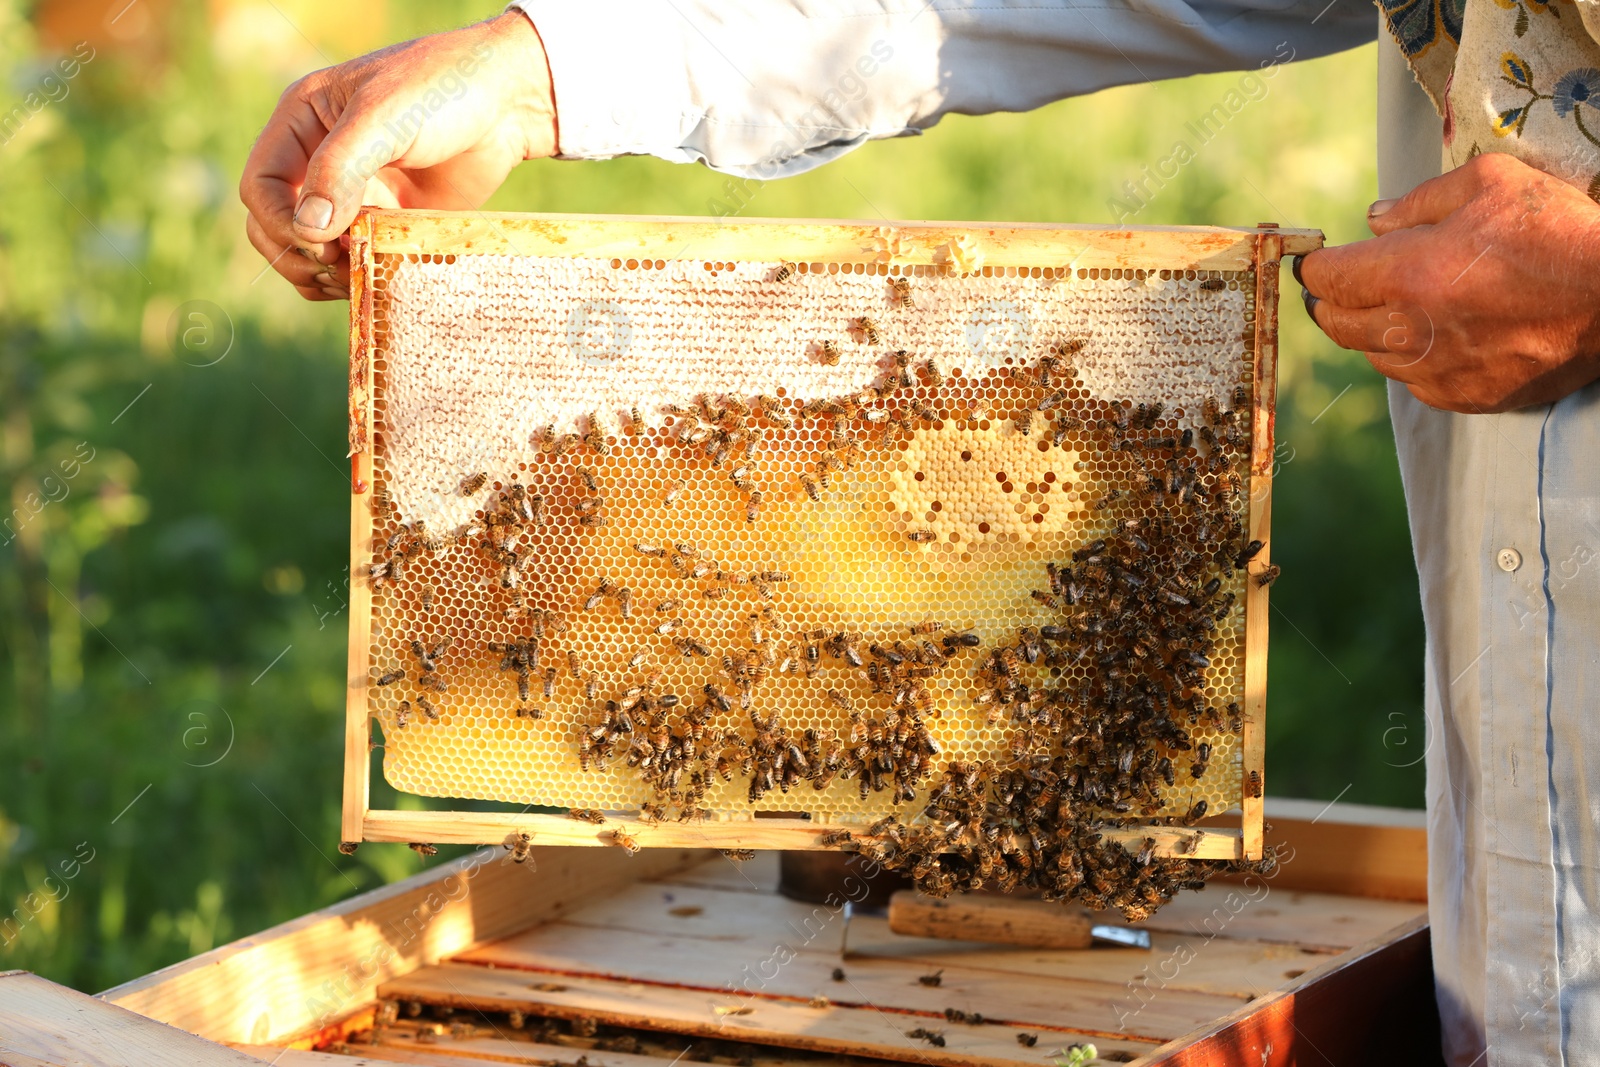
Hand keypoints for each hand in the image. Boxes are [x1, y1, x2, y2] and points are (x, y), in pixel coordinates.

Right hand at [239, 12, 556, 300]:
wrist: (508, 104)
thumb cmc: (444, 91)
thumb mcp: (385, 119)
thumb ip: (340, 168)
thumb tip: (309, 230)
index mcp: (302, 122)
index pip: (261, 186)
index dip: (281, 222)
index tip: (323, 242)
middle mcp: (317, 160)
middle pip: (274, 226)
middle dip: (298, 254)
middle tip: (340, 266)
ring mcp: (353, 194)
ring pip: (309, 251)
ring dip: (324, 275)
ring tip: (361, 274)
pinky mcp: (387, 221)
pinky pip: (356, 259)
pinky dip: (359, 277)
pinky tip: (380, 276)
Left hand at [1297, 152, 1599, 412]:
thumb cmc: (1558, 231)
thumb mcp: (1491, 183)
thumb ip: (1421, 200)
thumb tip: (1375, 219)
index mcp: (1406, 274)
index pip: (1327, 279)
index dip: (1316, 267)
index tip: (1315, 261)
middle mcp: (1411, 330)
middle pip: (1337, 324)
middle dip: (1331, 301)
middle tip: (1338, 286)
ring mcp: (1437, 370)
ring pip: (1373, 357)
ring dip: (1373, 332)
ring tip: (1394, 307)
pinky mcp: (1465, 397)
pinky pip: (1415, 383)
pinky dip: (1412, 361)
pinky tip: (1434, 337)